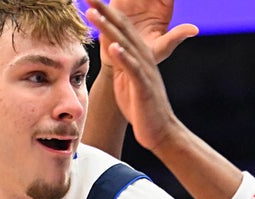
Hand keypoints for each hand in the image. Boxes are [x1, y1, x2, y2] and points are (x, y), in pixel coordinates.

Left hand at [87, 0, 182, 150]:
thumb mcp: (127, 79)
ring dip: (109, 28)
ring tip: (94, 13)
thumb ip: (121, 62)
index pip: (119, 27)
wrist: (160, 131)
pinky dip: (124, 57)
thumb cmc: (141, 107)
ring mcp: (144, 70)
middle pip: (121, 28)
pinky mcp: (144, 86)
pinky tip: (114, 47)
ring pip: (125, 44)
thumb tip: (112, 49)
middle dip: (104, 10)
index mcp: (137, 54)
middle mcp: (143, 57)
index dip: (104, 11)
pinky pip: (133, 69)